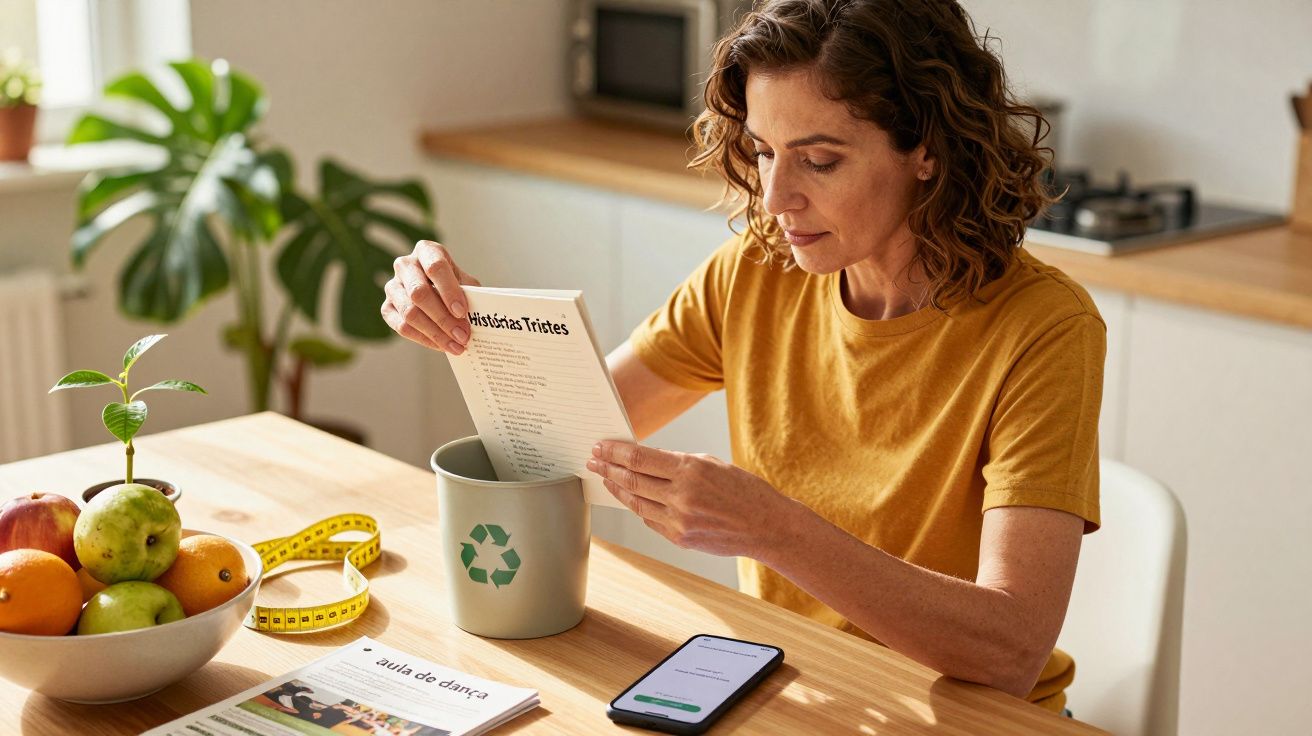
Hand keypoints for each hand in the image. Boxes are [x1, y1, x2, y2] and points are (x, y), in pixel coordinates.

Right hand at [381, 240, 481, 354]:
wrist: (438, 291)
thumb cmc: (455, 284)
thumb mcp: (466, 282)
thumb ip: (470, 294)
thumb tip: (478, 317)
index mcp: (427, 251)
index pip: (435, 267)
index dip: (449, 290)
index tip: (462, 311)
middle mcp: (405, 265)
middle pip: (419, 292)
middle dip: (443, 318)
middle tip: (463, 335)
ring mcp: (392, 286)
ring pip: (409, 312)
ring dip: (435, 333)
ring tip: (456, 346)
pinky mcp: (387, 307)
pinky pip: (401, 327)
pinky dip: (424, 339)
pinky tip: (442, 346)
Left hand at [586, 441, 792, 557]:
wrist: (767, 526)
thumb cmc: (744, 491)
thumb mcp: (712, 464)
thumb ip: (678, 462)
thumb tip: (647, 460)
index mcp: (690, 470)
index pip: (639, 458)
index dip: (615, 452)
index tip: (600, 446)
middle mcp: (681, 496)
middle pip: (631, 480)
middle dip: (608, 468)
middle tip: (594, 460)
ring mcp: (679, 520)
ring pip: (636, 502)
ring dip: (617, 489)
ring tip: (605, 478)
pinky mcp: (680, 538)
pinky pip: (651, 520)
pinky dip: (639, 507)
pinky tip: (631, 498)